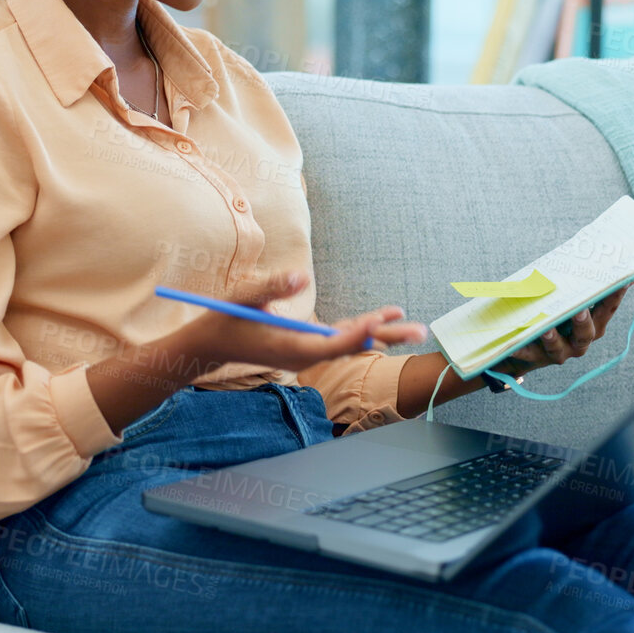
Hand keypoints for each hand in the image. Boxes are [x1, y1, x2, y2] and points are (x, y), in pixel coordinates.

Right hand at [177, 269, 427, 372]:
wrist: (214, 344)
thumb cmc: (226, 318)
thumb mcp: (243, 298)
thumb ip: (271, 287)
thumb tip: (301, 277)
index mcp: (291, 348)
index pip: (331, 345)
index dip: (357, 333)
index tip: (380, 318)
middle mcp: (305, 355)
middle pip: (352, 347)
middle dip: (385, 337)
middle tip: (420, 331)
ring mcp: (309, 351)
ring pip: (351, 344)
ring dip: (382, 334)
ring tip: (414, 327)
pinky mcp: (309, 345)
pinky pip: (342, 340)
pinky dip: (363, 330)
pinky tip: (384, 319)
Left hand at [489, 285, 626, 379]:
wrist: (530, 348)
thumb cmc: (557, 315)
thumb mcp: (571, 299)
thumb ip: (582, 281)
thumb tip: (602, 252)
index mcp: (594, 324)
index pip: (608, 308)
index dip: (616, 295)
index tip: (621, 280)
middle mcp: (580, 341)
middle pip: (586, 333)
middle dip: (583, 322)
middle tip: (579, 310)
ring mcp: (560, 352)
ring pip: (558, 347)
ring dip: (553, 338)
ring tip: (545, 329)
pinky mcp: (537, 358)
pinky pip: (528, 354)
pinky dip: (522, 349)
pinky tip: (515, 345)